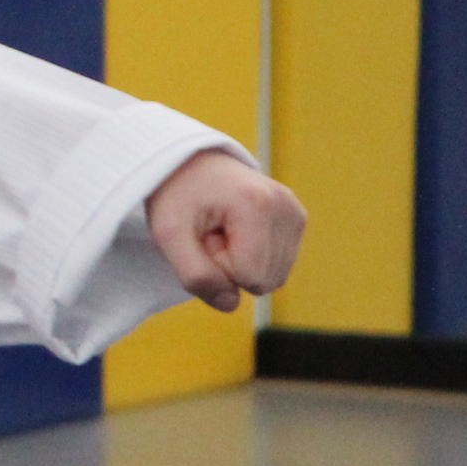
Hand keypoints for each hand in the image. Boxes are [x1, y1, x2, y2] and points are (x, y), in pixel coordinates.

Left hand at [145, 150, 304, 310]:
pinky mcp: (297, 217)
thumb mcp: (169, 235)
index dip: (219, 266)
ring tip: (222, 229)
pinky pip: (279, 264)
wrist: (188, 160)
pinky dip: (255, 255)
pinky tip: (236, 228)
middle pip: (266, 281)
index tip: (202, 234)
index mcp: (257, 205)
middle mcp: (286, 207)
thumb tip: (231, 305)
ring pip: (275, 277)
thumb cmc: (175, 195)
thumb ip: (196, 275)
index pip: (249, 278)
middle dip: (232, 266)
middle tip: (210, 232)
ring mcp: (295, 211)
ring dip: (243, 262)